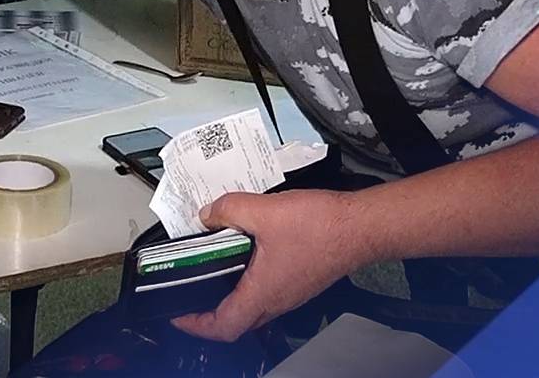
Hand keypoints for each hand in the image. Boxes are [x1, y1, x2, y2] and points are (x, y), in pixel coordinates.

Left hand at [171, 189, 364, 342]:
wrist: (361, 227)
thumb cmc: (322, 227)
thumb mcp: (263, 211)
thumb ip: (228, 210)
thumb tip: (208, 214)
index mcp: (263, 292)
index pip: (222, 327)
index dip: (194, 324)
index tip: (177, 313)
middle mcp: (277, 300)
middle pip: (236, 322)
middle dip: (209, 313)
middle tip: (190, 295)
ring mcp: (291, 293)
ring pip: (253, 307)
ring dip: (230, 297)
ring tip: (212, 271)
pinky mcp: (300, 281)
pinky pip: (268, 291)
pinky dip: (249, 282)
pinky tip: (245, 254)